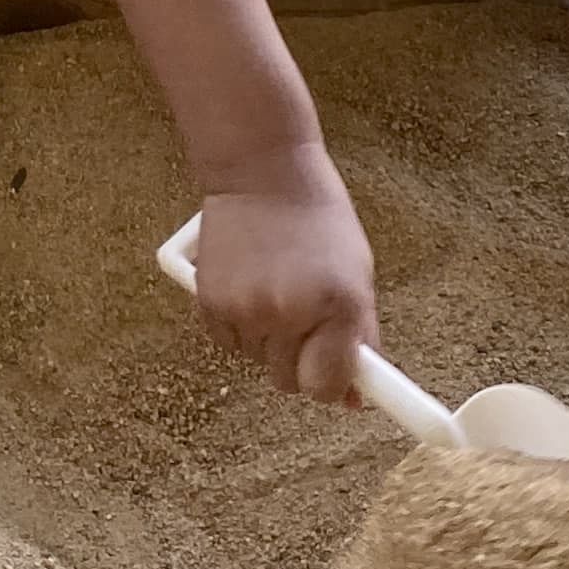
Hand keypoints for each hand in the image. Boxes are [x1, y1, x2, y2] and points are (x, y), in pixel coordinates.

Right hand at [191, 163, 379, 402]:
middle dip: (299, 362)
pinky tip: (249, 286)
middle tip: (305, 323)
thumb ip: (359, 336)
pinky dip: (239, 325)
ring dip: (267, 339)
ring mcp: (245, 309)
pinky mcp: (210, 302)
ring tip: (275, 288)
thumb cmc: (318, 217)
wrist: (261, 171)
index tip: (334, 374)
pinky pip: (228, 341)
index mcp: (337, 306)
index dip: (331, 385)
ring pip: (256, 360)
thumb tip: (354, 398)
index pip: (327, 387)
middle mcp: (289, 314)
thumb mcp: (357, 274)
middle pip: (288, 381)